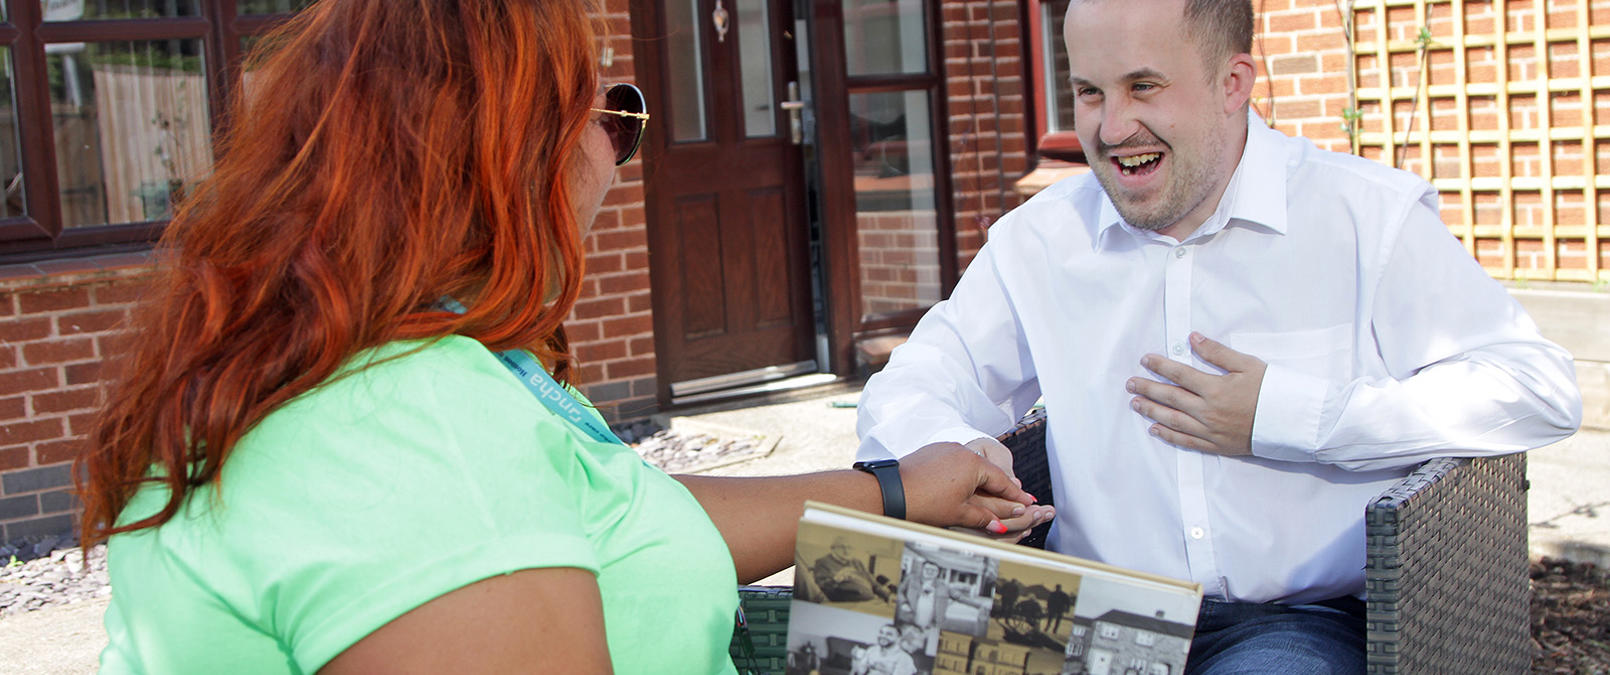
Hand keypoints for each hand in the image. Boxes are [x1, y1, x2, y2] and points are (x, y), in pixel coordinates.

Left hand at [902, 442, 1053, 540]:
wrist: (892, 491)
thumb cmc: (925, 502)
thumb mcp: (960, 513)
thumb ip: (985, 517)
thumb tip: (1002, 525)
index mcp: (974, 464)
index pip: (1002, 481)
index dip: (1016, 495)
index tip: (1027, 503)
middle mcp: (962, 451)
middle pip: (988, 472)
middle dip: (1001, 488)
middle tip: (1015, 500)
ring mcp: (946, 448)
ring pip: (972, 466)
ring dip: (981, 480)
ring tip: (991, 494)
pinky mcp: (933, 450)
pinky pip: (956, 462)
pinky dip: (963, 474)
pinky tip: (964, 485)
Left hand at [1127, 332, 1265, 455]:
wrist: (1292, 422)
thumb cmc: (1272, 390)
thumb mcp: (1248, 364)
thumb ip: (1218, 353)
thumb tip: (1193, 339)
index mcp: (1214, 388)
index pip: (1180, 374)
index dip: (1160, 366)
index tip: (1145, 360)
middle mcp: (1208, 411)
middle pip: (1170, 398)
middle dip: (1148, 389)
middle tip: (1130, 384)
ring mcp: (1211, 430)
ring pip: (1173, 420)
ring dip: (1152, 411)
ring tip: (1135, 404)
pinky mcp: (1217, 445)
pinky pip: (1187, 441)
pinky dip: (1169, 436)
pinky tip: (1155, 430)